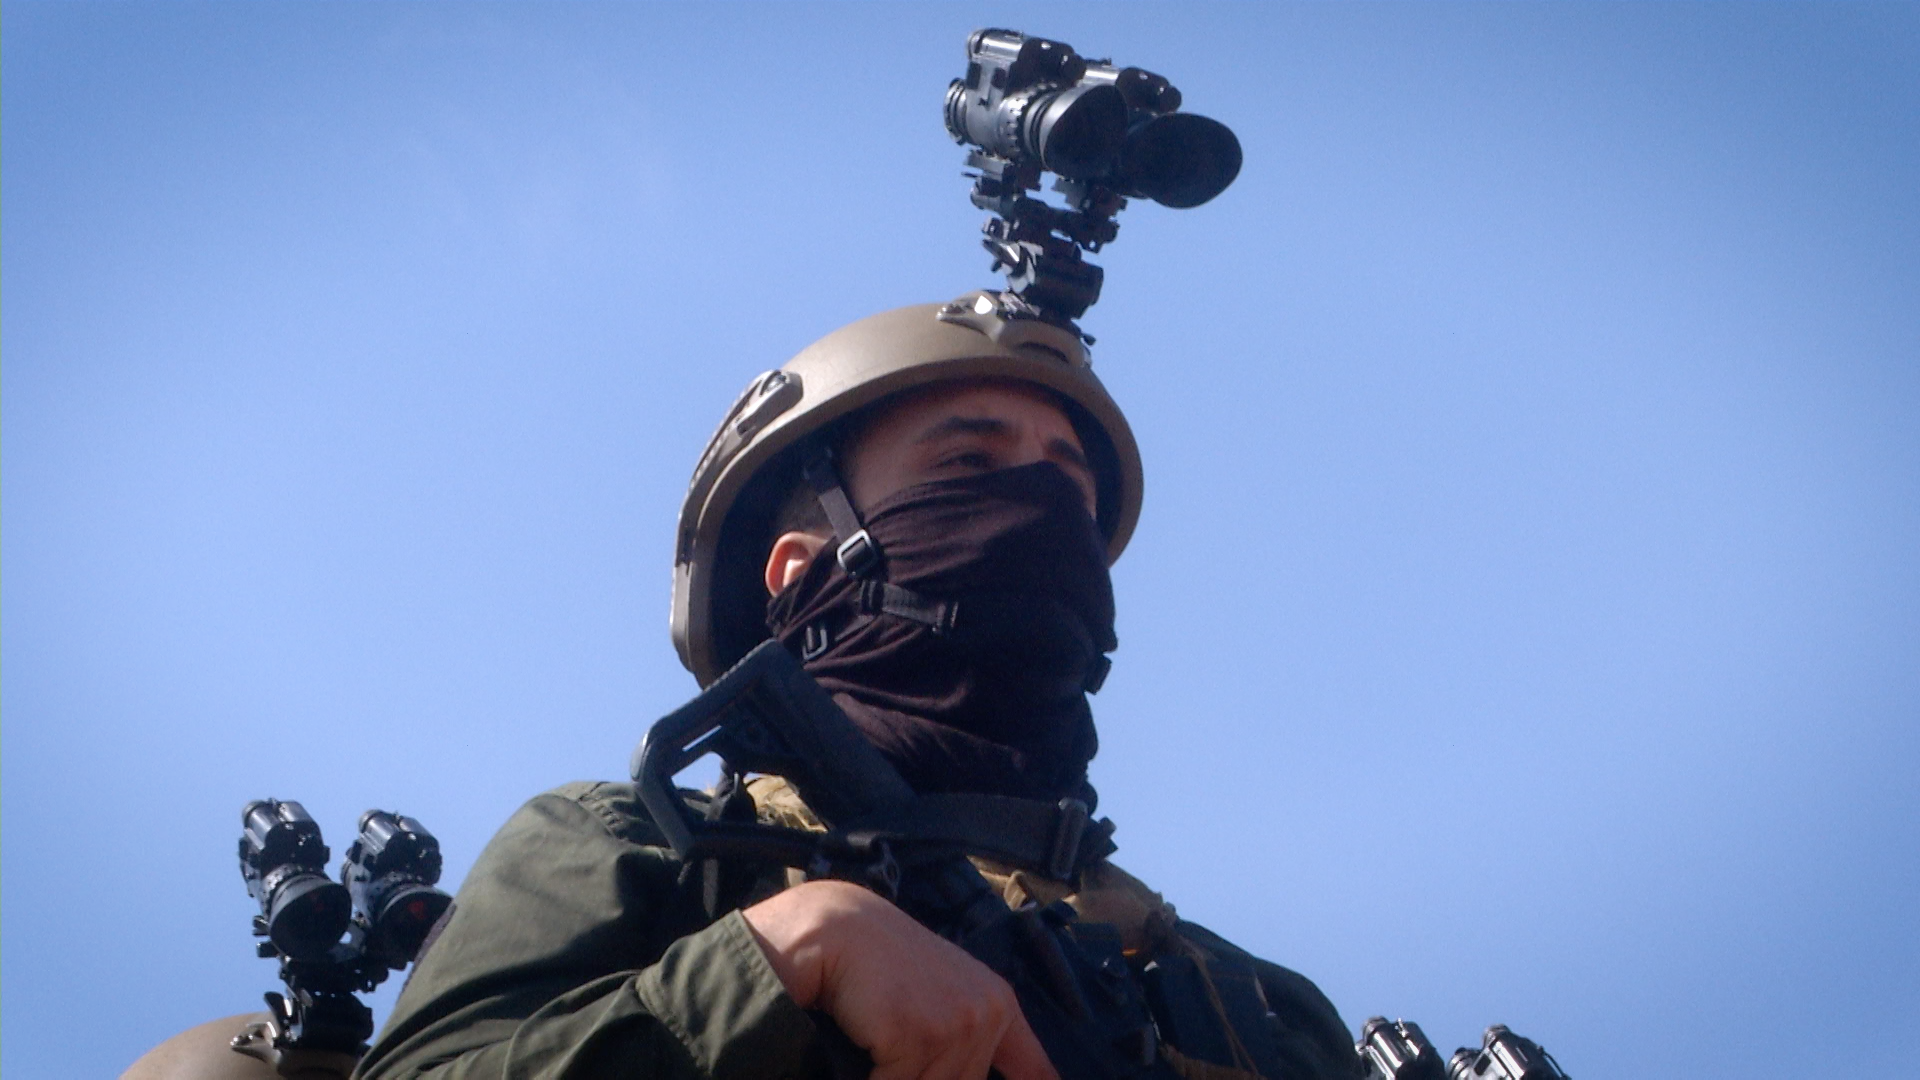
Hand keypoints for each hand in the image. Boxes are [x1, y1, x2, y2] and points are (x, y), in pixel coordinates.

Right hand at [742, 880, 1058, 1079]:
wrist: (832, 925)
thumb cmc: (878, 964)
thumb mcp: (939, 997)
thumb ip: (966, 1042)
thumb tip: (983, 1074)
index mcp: (997, 1004)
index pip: (1035, 1070)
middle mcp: (986, 1013)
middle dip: (921, 1076)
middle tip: (894, 1050)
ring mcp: (954, 1022)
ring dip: (894, 1075)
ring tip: (874, 1042)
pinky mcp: (916, 1033)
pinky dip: (871, 1077)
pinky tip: (860, 1045)